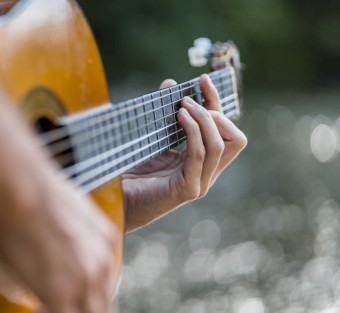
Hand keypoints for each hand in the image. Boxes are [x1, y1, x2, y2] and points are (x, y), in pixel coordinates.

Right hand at [0, 169, 118, 312]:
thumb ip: (71, 232)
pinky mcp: (61, 291)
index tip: (63, 298)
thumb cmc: (31, 191)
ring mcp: (85, 278)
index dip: (84, 300)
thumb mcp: (65, 208)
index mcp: (105, 241)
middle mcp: (102, 262)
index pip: (106, 286)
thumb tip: (56, 244)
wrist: (21, 187)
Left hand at [122, 75, 246, 231]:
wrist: (112, 199)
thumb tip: (170, 83)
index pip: (224, 131)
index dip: (217, 103)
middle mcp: (204, 173)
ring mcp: (199, 183)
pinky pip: (200, 154)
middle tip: (189, 99)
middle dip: (216, 112)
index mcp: (198, 162)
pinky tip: (178, 116)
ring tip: (182, 106)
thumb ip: (163, 113)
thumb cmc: (127, 170)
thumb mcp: (150, 136)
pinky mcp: (187, 189)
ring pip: (220, 145)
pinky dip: (194, 132)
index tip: (203, 79)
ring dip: (204, 119)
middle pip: (234, 138)